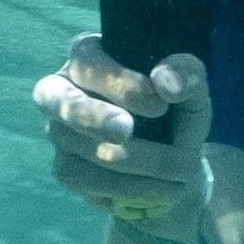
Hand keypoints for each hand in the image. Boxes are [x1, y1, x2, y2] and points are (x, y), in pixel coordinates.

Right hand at [35, 37, 210, 226]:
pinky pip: (83, 178)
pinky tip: (159, 188)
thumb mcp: (192, 91)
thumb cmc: (176, 115)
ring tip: (177, 170)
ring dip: (129, 160)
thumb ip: (186, 75)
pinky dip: (125, 186)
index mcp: (90, 55)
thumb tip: (165, 81)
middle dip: (90, 114)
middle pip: (51, 95)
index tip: (158, 105)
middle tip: (126, 131)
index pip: (87, 61)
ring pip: (73, 143)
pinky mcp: (65, 167)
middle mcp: (62, 89)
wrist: (175, 166)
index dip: (118, 83)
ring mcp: (59, 130)